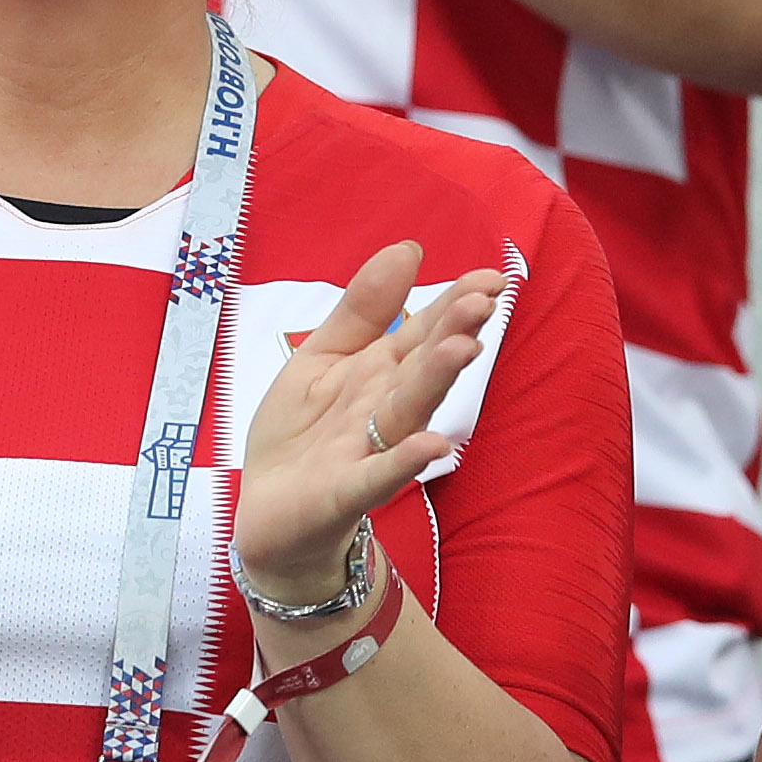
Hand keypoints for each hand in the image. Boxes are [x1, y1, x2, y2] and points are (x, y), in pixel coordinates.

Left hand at [235, 242, 498, 603]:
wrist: (267, 513)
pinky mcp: (345, 493)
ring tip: (464, 350)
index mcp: (380, 371)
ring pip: (408, 413)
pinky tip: (433, 445)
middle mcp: (384, 408)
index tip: (494, 278)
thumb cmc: (301, 434)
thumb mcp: (322, 357)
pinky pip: (378, 476)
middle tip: (483, 303)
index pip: (424, 332)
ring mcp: (369, 451)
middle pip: (423, 367)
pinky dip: (403, 461)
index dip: (456, 304)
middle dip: (452, 334)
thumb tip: (408, 248)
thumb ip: (363, 309)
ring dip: (435, 383)